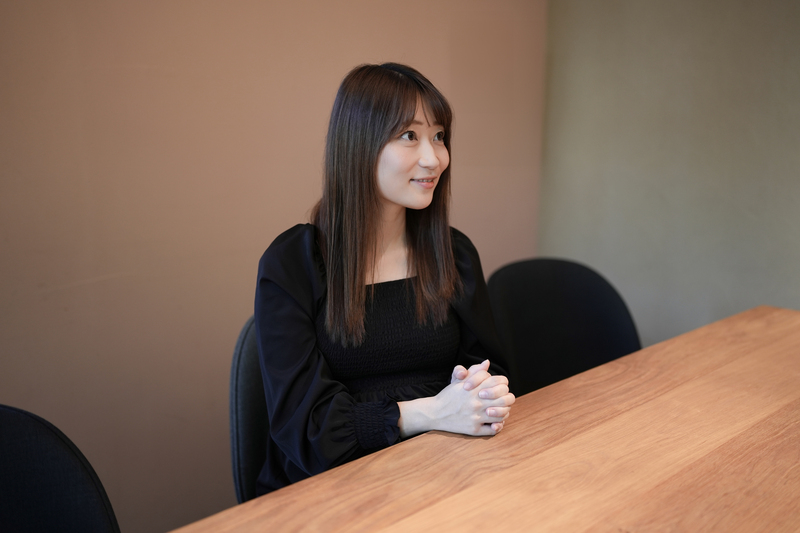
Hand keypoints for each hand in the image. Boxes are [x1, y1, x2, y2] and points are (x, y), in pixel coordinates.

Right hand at [399, 360, 514, 437]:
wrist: (434, 413)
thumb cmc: (448, 396)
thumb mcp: (459, 381)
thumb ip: (475, 372)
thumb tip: (487, 363)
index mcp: (474, 389)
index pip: (500, 383)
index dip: (503, 385)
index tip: (501, 388)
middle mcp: (476, 402)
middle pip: (505, 400)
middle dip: (507, 399)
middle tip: (503, 401)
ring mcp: (475, 417)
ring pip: (502, 416)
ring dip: (504, 413)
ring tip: (501, 411)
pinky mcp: (473, 429)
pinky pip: (493, 430)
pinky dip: (497, 426)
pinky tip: (495, 423)